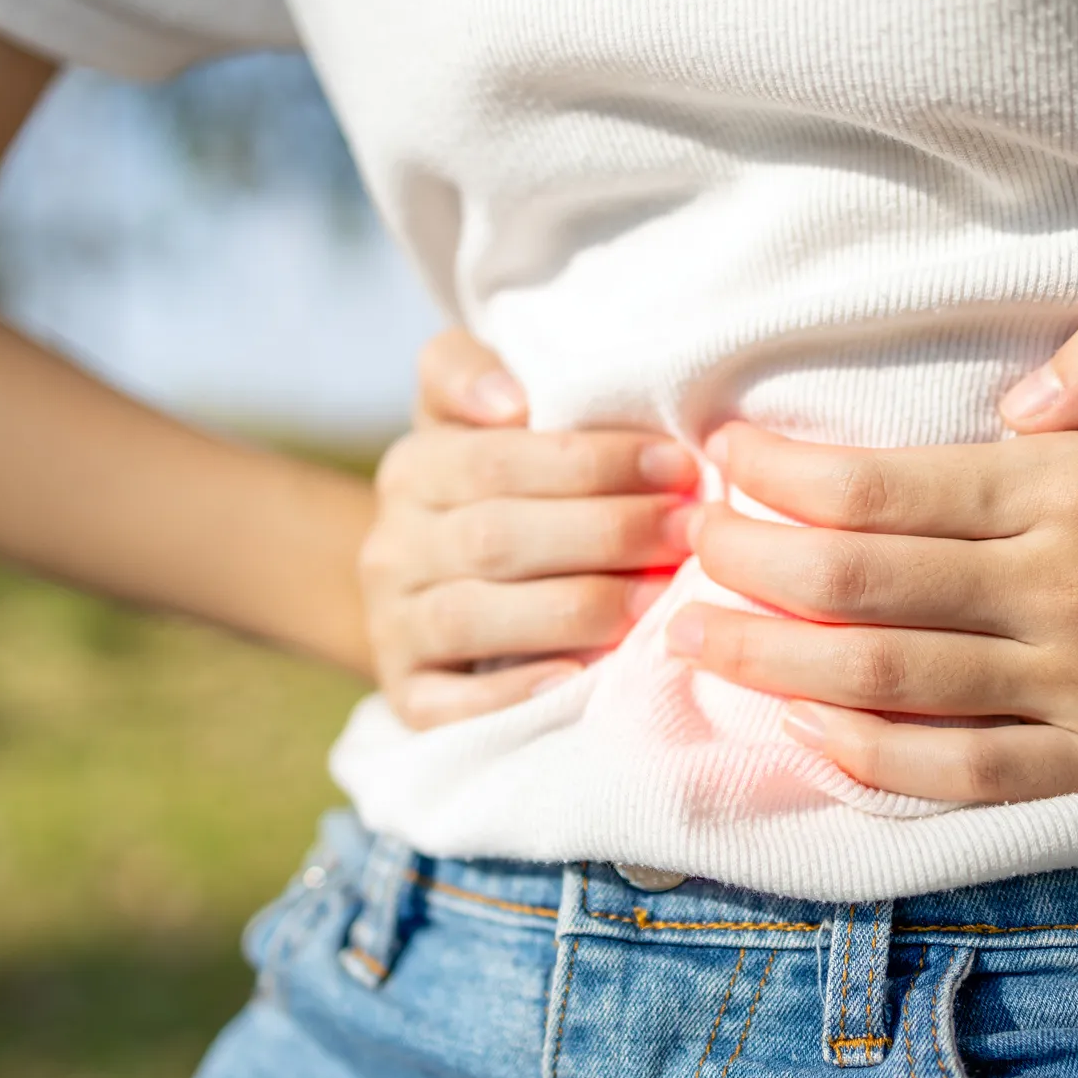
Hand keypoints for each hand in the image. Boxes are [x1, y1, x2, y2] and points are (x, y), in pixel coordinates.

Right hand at [362, 329, 697, 726]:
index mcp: (413, 468)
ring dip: (577, 607)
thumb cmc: (494, 498)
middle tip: (687, 533)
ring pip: (474, 614)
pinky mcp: (408, 699)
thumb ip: (474, 374)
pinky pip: (453, 704)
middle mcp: (390, 547)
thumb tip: (510, 399)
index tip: (676, 465)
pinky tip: (582, 678)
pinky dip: (517, 691)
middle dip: (605, 532)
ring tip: (656, 601)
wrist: (433, 603)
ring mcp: (392, 627)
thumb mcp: (476, 424)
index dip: (591, 462)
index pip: (498, 457)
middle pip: (496, 535)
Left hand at [668, 305, 1077, 801]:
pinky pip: (955, 772)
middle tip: (690, 551)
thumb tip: (1017, 399)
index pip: (883, 488)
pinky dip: (866, 757)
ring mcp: (1068, 688)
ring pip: (886, 682)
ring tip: (693, 641)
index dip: (782, 476)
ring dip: (773, 661)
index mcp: (1070, 492)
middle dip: (750, 568)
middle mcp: (1055, 594)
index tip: (726, 458)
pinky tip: (798, 730)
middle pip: (860, 587)